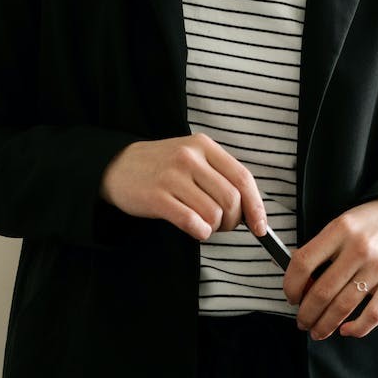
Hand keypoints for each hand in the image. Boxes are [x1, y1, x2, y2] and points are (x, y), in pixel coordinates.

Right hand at [100, 133, 268, 240]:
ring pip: (213, 213)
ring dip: (214, 227)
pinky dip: (200, 231)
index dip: (255, 206)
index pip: (242, 177)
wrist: (117, 167)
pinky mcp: (157, 196)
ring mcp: (172, 176)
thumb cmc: (161, 167)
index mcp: (203, 146)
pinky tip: (194, 229)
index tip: (260, 227)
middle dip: (233, 221)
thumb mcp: (191, 158)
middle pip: (231, 198)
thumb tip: (251, 210)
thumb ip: (219, 176)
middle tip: (221, 225)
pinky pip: (191, 221)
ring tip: (202, 224)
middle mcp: (190, 157)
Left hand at [284, 198, 377, 340]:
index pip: (303, 263)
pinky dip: (356, 329)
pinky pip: (373, 315)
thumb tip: (301, 281)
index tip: (291, 296)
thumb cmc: (373, 223)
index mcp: (340, 229)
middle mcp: (358, 248)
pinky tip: (345, 330)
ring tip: (317, 331)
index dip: (291, 285)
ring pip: (343, 307)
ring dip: (325, 325)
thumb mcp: (344, 223)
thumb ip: (323, 248)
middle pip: (321, 291)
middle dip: (306, 313)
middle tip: (302, 321)